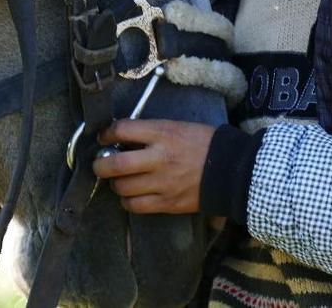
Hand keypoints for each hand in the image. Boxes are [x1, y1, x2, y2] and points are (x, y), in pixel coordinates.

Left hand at [92, 119, 214, 214]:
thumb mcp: (178, 127)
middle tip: (100, 164)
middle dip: (100, 164)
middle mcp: (159, 158)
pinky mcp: (168, 203)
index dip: (106, 133)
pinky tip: (131, 194)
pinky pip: (135, 205)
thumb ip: (151, 132)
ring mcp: (163, 183)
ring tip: (120, 179)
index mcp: (163, 133)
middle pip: (115, 164)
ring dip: (115, 183)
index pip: (122, 130)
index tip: (104, 137)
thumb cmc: (204, 144)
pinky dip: (127, 200)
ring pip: (122, 187)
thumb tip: (123, 139)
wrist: (231, 170)